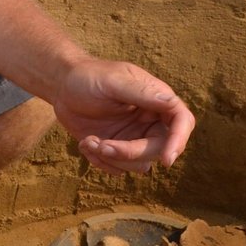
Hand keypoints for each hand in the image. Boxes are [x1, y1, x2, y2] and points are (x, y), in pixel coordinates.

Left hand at [53, 59, 194, 175]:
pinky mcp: (118, 149)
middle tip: (101, 145)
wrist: (63, 87)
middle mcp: (150, 121)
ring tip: (89, 142)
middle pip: (160, 150)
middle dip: (130, 153)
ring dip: (112, 158)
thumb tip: (170, 100)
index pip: (182, 122)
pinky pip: (119, 169)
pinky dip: (100, 161)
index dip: (178, 141)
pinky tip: (86, 143)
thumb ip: (141, 92)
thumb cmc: (88, 77)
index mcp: (156, 99)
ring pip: (139, 165)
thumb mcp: (113, 81)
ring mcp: (135, 137)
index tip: (166, 160)